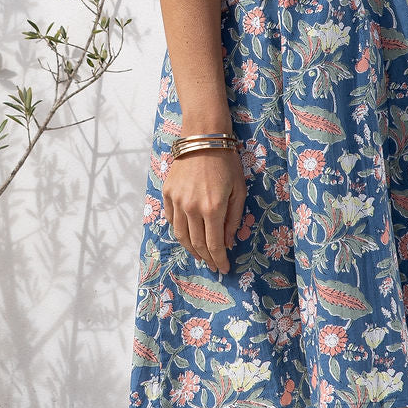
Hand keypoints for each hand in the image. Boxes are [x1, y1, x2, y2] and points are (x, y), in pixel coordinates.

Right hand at [163, 148, 246, 274]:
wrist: (204, 137)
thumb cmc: (227, 162)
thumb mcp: (239, 190)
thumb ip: (233, 219)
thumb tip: (228, 242)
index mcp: (213, 208)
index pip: (214, 245)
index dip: (219, 260)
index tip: (224, 269)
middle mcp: (192, 208)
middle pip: (197, 244)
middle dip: (206, 258)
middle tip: (213, 265)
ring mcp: (177, 201)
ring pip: (181, 235)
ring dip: (191, 249)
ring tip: (200, 255)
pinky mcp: (167, 193)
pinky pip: (172, 220)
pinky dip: (179, 232)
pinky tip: (187, 236)